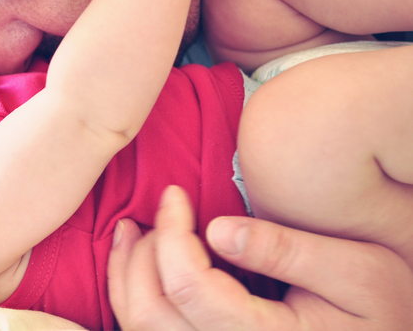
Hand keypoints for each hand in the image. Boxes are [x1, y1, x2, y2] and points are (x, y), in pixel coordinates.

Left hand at [107, 186, 412, 329]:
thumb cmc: (384, 308)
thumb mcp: (356, 273)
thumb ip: (287, 251)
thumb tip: (216, 230)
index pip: (189, 287)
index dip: (171, 234)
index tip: (175, 194)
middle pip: (152, 313)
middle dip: (143, 254)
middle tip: (159, 211)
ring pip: (143, 329)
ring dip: (126, 276)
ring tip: (130, 231)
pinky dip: (133, 298)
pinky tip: (136, 266)